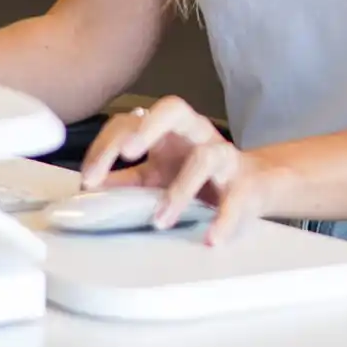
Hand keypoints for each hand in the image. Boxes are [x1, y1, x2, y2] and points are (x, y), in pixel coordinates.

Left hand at [79, 95, 286, 244]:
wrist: (256, 184)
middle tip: (129, 153)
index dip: (109, 145)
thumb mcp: (159, 175)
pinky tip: (212, 237)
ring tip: (161, 219)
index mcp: (169, 132)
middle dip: (150, 128)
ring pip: (206, 156)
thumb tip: (91, 187)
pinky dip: (225, 218)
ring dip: (181, 189)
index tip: (90, 178)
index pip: (134, 121)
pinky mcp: (246, 184)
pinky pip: (237, 197)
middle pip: (175, 109)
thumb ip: (127, 179)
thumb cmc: (202, 177)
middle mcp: (196, 134)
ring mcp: (225, 156)